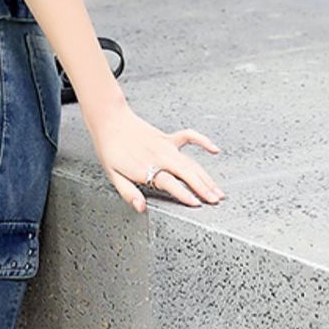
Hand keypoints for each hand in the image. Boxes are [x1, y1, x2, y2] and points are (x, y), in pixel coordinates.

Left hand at [88, 104, 224, 212]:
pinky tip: (215, 150)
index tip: (197, 204)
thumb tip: (141, 208)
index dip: (184, 194)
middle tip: (215, 201)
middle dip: (203, 188)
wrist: (110, 121)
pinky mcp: (167, 138)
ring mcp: (166, 147)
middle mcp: (160, 157)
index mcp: (147, 168)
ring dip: (206, 177)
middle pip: (187, 173)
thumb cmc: (110, 149)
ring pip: (191, 163)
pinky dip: (203, 142)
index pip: (170, 184)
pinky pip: (189, 137)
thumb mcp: (113, 175)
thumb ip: (129, 193)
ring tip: (218, 191)